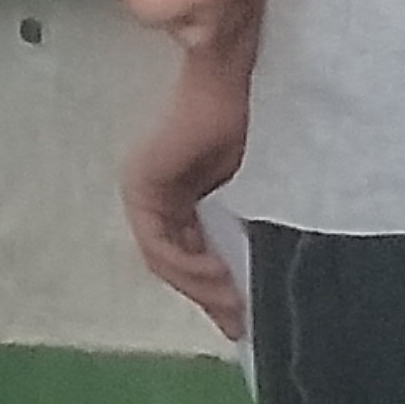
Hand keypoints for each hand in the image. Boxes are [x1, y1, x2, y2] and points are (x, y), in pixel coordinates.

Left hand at [121, 47, 252, 340]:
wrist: (241, 79)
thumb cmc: (261, 125)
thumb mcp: (262, 198)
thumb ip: (250, 241)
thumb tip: (257, 293)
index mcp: (190, 198)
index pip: (195, 262)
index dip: (218, 296)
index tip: (247, 323)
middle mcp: (162, 198)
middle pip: (180, 267)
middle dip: (212, 299)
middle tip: (243, 324)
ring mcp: (147, 192)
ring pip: (167, 261)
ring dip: (202, 287)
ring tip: (237, 303)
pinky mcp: (142, 185)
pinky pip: (157, 243)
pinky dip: (186, 265)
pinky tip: (218, 275)